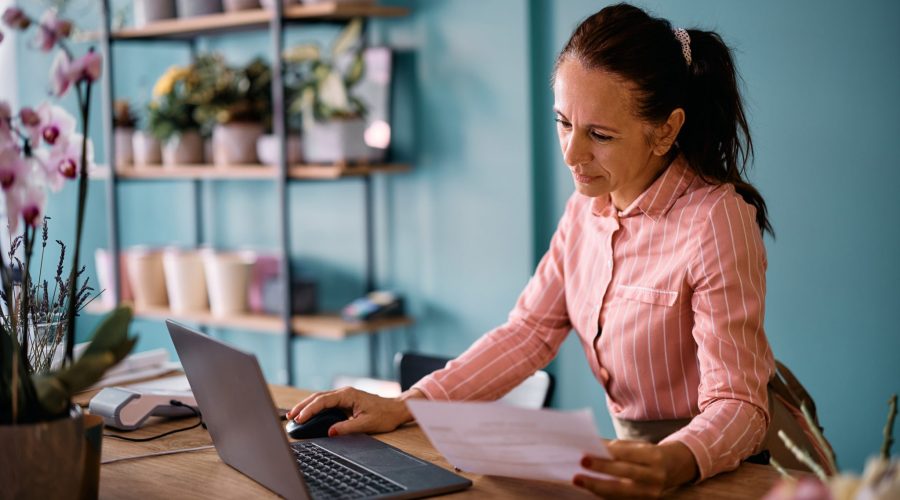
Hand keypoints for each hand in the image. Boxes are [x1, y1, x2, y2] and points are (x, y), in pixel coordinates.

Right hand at [286, 387, 424, 436]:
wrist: (396, 409)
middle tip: (289, 417)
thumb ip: (347, 428)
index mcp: (348, 395)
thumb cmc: (384, 415)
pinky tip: (307, 414)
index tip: (299, 418)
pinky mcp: (344, 401)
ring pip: (320, 398)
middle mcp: (344, 393)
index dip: (309, 410)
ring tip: (293, 416)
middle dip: (302, 406)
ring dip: (307, 406)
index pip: (323, 401)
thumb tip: (330, 432)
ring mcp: (344, 396)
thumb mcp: (366, 424)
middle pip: (318, 397)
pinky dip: (314, 407)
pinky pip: (326, 402)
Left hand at [573, 440, 697, 497]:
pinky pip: (619, 499)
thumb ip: (616, 447)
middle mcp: (655, 476)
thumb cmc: (650, 454)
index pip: (629, 453)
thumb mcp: (638, 446)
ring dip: (597, 485)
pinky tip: (589, 487)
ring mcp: (651, 492)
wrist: (675, 469)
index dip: (608, 452)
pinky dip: (602, 493)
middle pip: (625, 472)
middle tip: (581, 463)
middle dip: (601, 468)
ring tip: (579, 479)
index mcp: (655, 456)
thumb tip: (591, 446)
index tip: (589, 449)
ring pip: (620, 490)